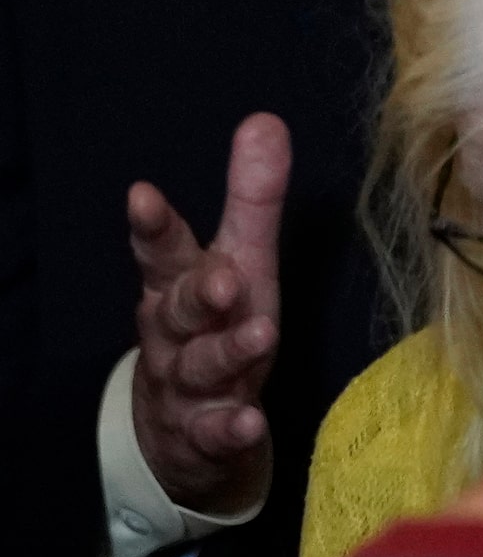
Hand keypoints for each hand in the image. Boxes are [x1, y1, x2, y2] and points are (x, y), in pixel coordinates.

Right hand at [129, 114, 288, 515]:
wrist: (182, 430)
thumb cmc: (215, 325)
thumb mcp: (236, 259)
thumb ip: (251, 197)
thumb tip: (265, 120)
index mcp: (179, 285)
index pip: (163, 252)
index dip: (152, 227)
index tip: (142, 195)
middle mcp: (177, 335)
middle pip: (178, 311)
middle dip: (196, 294)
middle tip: (223, 280)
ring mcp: (188, 387)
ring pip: (199, 368)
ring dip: (226, 353)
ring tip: (259, 335)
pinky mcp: (207, 435)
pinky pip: (217, 433)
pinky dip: (231, 428)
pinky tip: (249, 423)